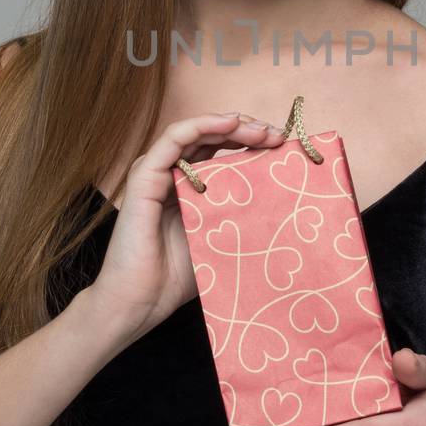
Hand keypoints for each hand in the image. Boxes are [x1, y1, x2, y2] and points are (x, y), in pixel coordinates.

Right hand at [89, 111, 285, 342]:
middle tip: (278, 135)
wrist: (140, 302)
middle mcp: (172, 174)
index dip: (253, 143)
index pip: (222, 151)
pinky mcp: (143, 177)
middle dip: (248, 129)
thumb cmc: (177, 277)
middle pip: (212, 137)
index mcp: (190, 186)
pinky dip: (202, 125)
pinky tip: (229, 123)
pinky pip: (173, 139)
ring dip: (231, 123)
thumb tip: (285, 203)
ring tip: (261, 130)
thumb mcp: (221, 240)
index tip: (284, 146)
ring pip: (196, 132)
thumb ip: (240, 217)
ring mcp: (156, 173)